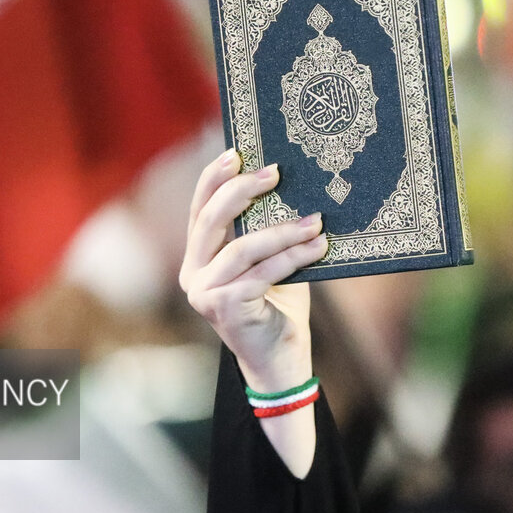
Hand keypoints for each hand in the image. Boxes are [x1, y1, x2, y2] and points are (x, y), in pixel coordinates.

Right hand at [178, 149, 327, 394]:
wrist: (281, 361)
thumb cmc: (279, 305)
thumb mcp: (271, 260)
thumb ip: (268, 230)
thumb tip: (290, 184)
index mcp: (198, 257)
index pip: (200, 209)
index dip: (214, 178)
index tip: (236, 152)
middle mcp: (193, 273)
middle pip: (211, 220)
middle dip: (243, 190)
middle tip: (275, 173)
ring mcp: (204, 292)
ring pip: (242, 248)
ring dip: (282, 230)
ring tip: (315, 220)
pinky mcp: (223, 308)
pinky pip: (261, 273)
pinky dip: (293, 257)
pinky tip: (319, 246)